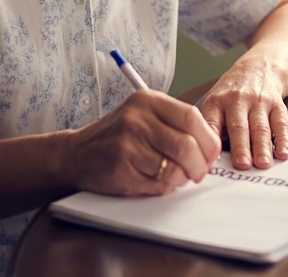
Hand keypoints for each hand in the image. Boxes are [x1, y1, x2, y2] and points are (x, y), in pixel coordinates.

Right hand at [69, 90, 219, 195]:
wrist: (76, 153)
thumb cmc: (118, 135)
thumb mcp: (144, 115)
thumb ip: (175, 123)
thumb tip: (212, 146)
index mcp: (147, 100)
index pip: (192, 118)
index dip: (209, 140)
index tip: (212, 153)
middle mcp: (137, 119)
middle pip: (187, 145)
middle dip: (200, 165)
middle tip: (199, 173)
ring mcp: (127, 144)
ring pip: (174, 168)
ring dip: (183, 178)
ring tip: (177, 176)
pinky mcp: (121, 169)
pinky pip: (158, 184)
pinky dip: (166, 187)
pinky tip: (158, 181)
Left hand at [200, 60, 287, 169]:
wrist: (258, 68)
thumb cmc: (231, 95)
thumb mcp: (214, 103)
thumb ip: (212, 128)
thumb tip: (209, 160)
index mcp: (217, 102)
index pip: (212, 122)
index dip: (211, 140)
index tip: (211, 159)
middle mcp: (237, 100)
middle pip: (239, 126)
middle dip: (241, 147)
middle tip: (242, 165)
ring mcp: (259, 102)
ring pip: (260, 127)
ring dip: (262, 147)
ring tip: (263, 164)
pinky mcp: (277, 104)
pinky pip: (281, 123)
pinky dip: (283, 140)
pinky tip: (283, 154)